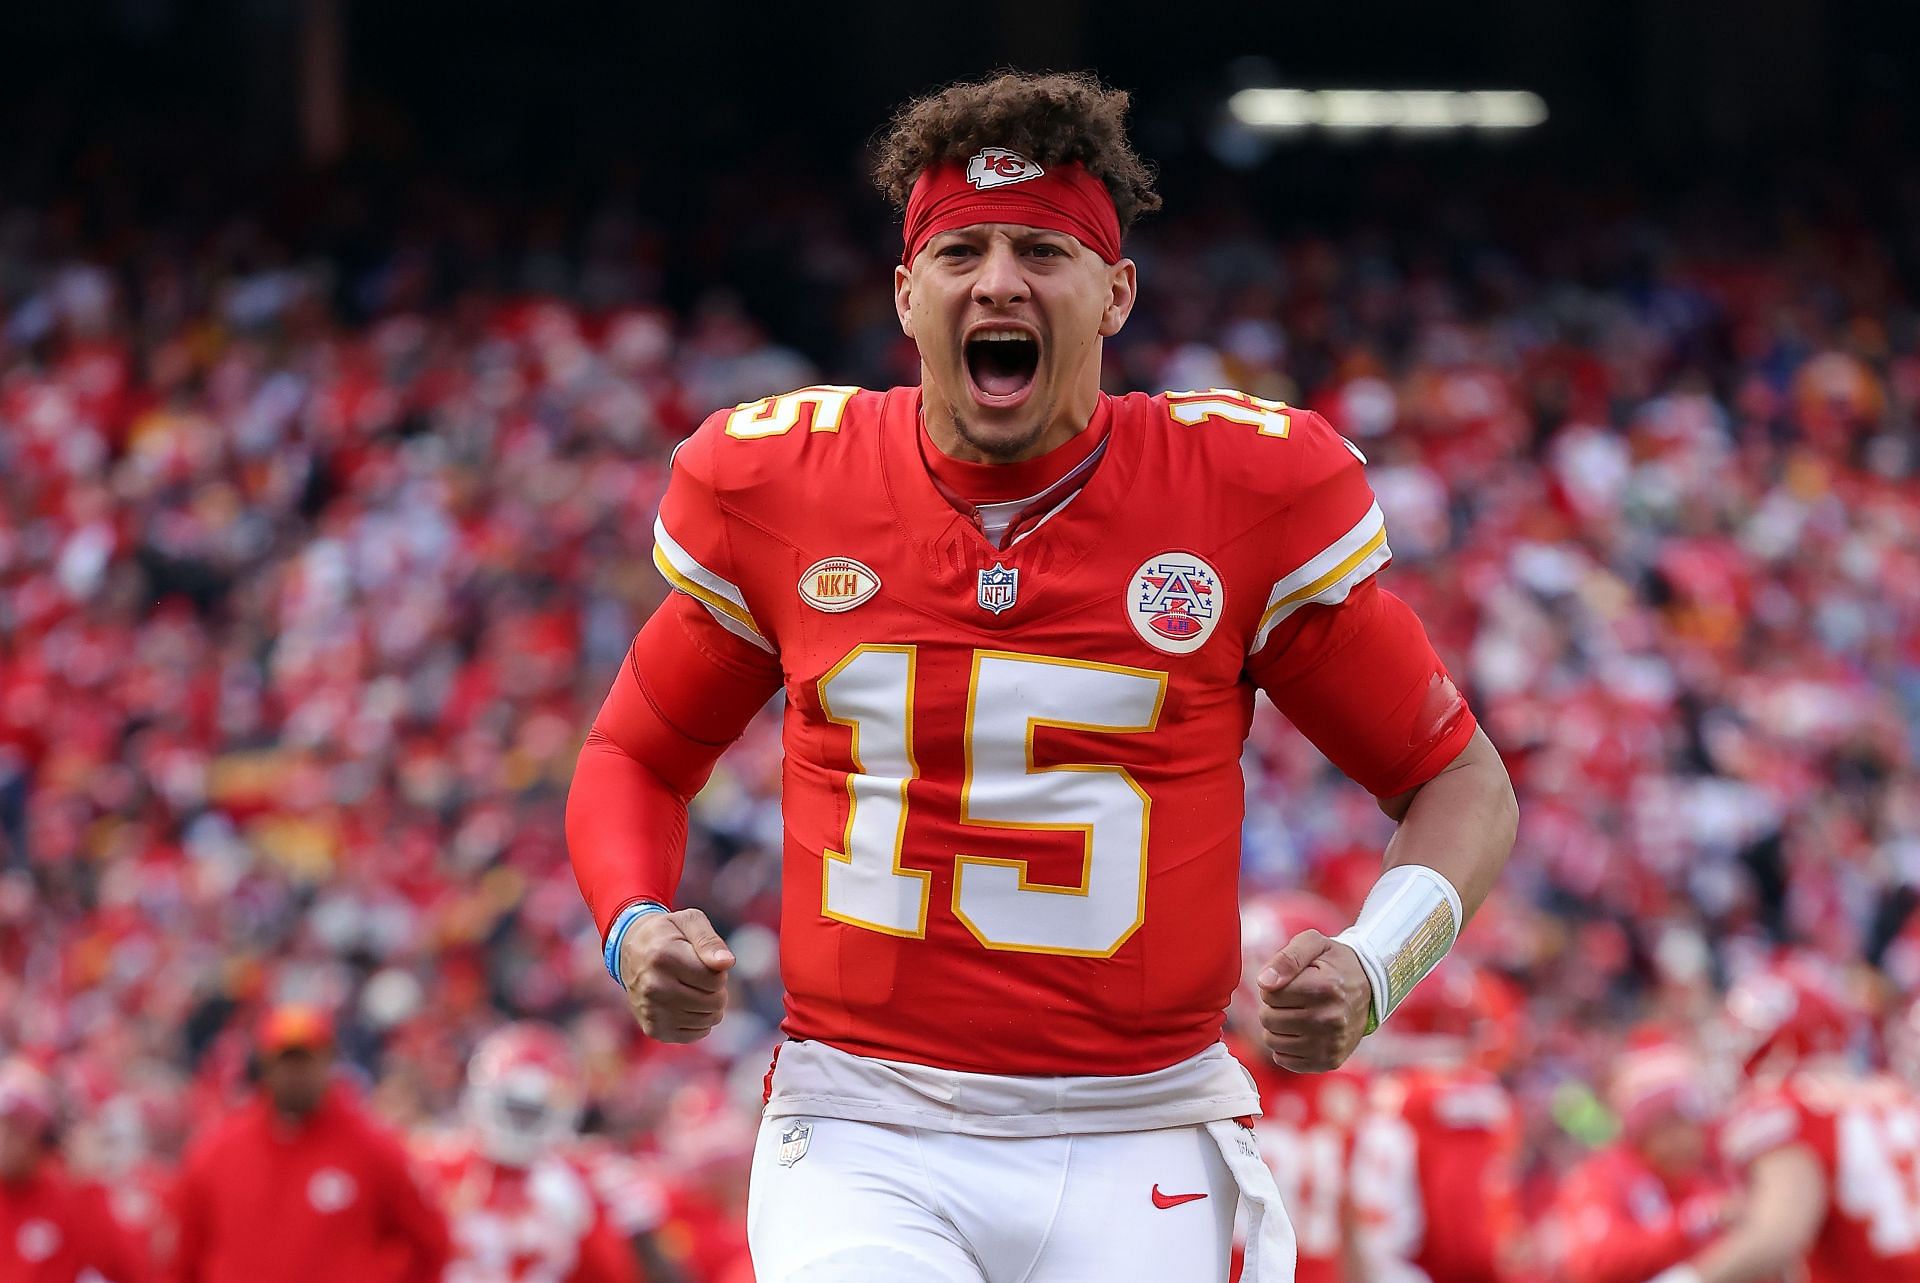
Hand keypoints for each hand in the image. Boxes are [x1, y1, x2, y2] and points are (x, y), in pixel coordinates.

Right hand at [618, 908, 735, 1042]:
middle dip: (716, 989)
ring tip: (694, 988)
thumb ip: (709, 941)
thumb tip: (727, 963)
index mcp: (663, 957)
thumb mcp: (689, 922)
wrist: (630, 951)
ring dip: (709, 1005)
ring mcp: (651, 1011)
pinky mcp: (653, 1029)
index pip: (715, 979)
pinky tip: (687, 1004)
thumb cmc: (667, 934)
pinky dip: (699, 1021)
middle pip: (713, 1002)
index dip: (717, 969)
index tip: (703, 959)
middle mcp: (654, 987)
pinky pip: (696, 1034)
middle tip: (700, 975)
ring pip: (707, 1020)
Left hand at [1256, 930, 1371, 1071]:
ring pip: (1272, 1041)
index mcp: (1325, 987)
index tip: (1292, 982)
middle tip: (1294, 999)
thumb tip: (1264, 983)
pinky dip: (1286, 1046)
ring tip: (1298, 1014)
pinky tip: (1302, 1032)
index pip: (1269, 993)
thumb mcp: (1313, 944)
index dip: (1274, 985)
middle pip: (1268, 1018)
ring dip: (1278, 1027)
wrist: (1368, 990)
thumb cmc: (1333, 964)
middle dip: (1274, 1006)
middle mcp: (1331, 1019)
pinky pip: (1284, 1060)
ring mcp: (1331, 1044)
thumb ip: (1287, 958)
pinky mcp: (1329, 1061)